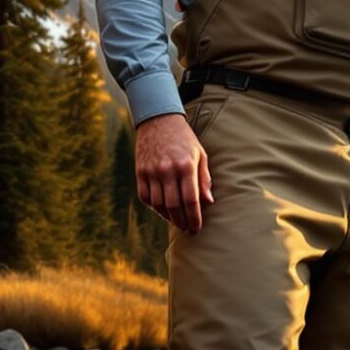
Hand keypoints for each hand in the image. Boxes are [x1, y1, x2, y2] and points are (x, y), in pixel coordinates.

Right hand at [134, 112, 213, 233]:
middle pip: (174, 205)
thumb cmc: (184, 139)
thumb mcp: (199, 154)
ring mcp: (151, 171)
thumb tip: (209, 202)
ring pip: (159, 204)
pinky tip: (162, 210)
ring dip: (168, 217)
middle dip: (182, 221)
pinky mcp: (140, 172)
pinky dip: (154, 207)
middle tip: (187, 229)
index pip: (191, 199)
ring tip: (176, 221)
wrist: (158, 120)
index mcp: (186, 166)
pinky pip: (145, 197)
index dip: (195, 217)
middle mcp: (167, 170)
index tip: (197, 228)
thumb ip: (204, 178)